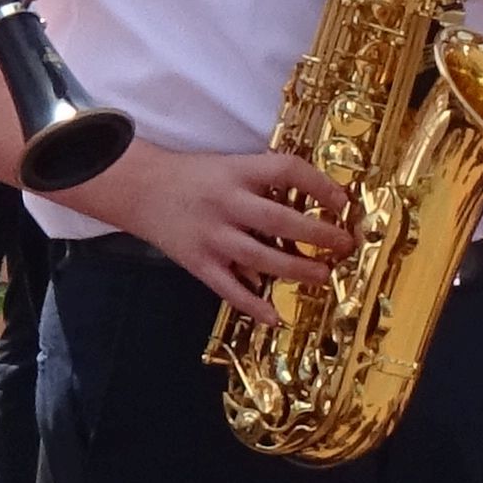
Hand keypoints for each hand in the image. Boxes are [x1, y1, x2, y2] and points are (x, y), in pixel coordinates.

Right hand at [129, 146, 357, 309]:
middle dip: (318, 234)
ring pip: (262, 257)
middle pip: (281, 219)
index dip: (320, 185)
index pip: (287, 171)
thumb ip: (263, 182)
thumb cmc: (193, 176)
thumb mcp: (230, 166)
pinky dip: (253, 305)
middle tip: (344, 245)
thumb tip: (312, 205)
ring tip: (323, 276)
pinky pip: (230, 289)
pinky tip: (275, 317)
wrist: (138, 189)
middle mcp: (227, 203)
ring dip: (297, 269)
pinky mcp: (198, 263)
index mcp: (238, 171)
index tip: (343, 201)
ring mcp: (212, 236)